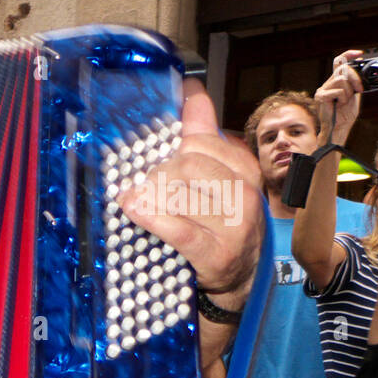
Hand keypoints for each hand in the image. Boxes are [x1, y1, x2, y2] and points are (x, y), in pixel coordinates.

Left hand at [121, 79, 264, 306]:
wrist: (232, 286)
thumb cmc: (216, 228)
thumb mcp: (215, 180)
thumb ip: (203, 136)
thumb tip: (192, 91)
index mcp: (245, 172)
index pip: (200, 142)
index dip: (170, 147)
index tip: (152, 156)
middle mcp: (246, 197)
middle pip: (186, 165)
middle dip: (156, 175)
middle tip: (143, 188)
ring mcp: (235, 227)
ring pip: (178, 193)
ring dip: (148, 196)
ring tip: (134, 201)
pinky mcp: (217, 255)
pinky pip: (178, 227)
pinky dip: (150, 217)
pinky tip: (131, 209)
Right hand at [315, 50, 363, 143]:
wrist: (339, 127)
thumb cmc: (345, 114)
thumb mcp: (354, 94)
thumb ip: (354, 82)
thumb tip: (358, 67)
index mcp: (335, 82)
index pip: (338, 63)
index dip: (348, 55)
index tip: (359, 54)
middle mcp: (327, 83)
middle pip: (342, 69)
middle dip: (355, 79)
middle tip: (359, 90)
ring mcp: (322, 89)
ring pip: (341, 80)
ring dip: (348, 91)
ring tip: (344, 101)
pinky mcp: (320, 96)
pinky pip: (337, 91)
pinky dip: (343, 98)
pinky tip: (339, 105)